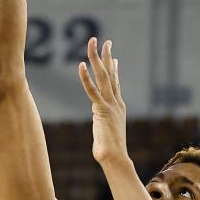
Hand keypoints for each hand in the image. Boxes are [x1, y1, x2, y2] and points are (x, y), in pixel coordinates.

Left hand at [79, 37, 127, 166]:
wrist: (115, 157)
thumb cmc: (110, 150)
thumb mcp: (108, 131)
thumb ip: (104, 124)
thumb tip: (102, 126)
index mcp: (118, 106)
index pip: (116, 83)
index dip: (114, 68)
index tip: (113, 56)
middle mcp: (116, 102)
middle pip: (111, 74)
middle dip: (107, 56)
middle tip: (106, 41)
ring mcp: (110, 105)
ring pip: (103, 76)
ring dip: (97, 58)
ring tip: (93, 43)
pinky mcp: (101, 110)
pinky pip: (92, 91)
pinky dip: (86, 78)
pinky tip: (81, 65)